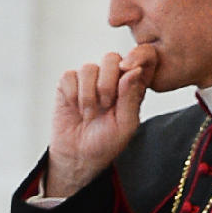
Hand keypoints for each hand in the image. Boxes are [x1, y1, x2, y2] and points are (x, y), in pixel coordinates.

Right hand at [46, 49, 153, 198]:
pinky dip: (73, 96)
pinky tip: (76, 108)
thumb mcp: (126, 124)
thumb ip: (131, 96)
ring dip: (88, 96)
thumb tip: (134, 69)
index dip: (138, 56)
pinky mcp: (69, 82)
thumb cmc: (107, 141)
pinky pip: (69, 76)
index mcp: (132, 83)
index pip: (142, 56)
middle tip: (106, 105)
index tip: (130, 70)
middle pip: (111, 57)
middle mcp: (112, 76)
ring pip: (89, 68)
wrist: (78, 156)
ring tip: (90, 114)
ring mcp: (89, 78)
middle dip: (107, 84)